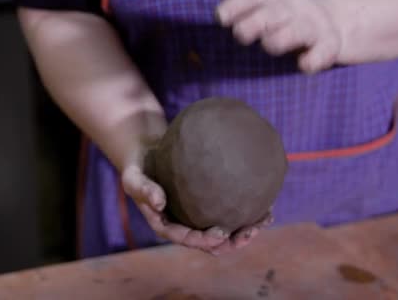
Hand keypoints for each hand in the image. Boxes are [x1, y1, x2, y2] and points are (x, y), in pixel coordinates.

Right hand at [122, 163, 273, 254]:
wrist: (146, 154)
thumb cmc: (138, 167)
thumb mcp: (132, 178)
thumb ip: (143, 189)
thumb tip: (160, 202)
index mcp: (167, 226)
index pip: (188, 239)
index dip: (206, 241)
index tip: (221, 233)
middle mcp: (185, 225)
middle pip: (212, 242)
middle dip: (233, 241)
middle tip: (251, 231)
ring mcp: (198, 216)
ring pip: (226, 230)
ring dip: (245, 229)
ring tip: (265, 219)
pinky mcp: (209, 203)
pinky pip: (229, 210)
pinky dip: (246, 210)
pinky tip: (264, 202)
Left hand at [206, 0, 342, 73]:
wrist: (329, 22)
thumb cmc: (283, 9)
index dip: (237, 4)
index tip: (220, 17)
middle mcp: (296, 5)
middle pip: (275, 12)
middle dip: (257, 22)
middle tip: (239, 34)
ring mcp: (313, 26)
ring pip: (298, 31)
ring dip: (282, 38)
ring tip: (268, 44)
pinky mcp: (326, 46)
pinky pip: (322, 53)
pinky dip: (313, 59)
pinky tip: (304, 64)